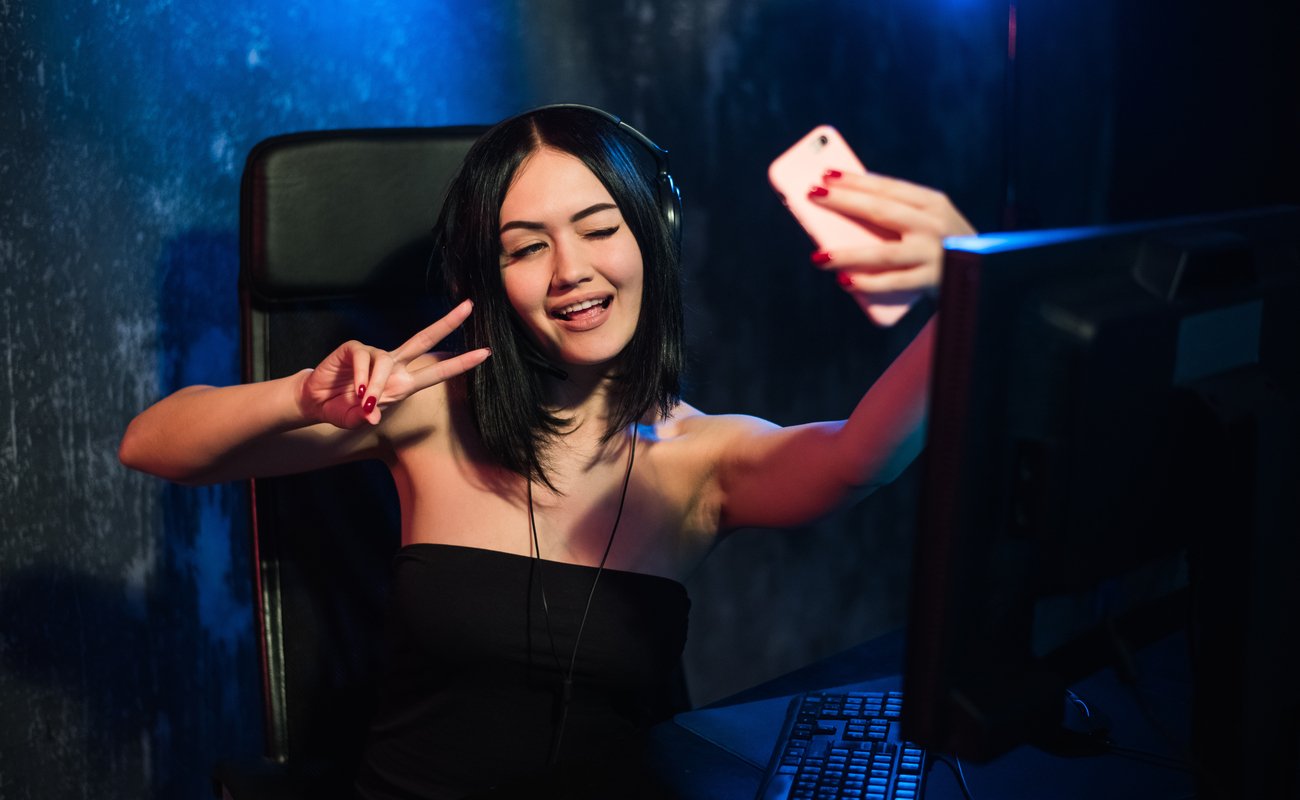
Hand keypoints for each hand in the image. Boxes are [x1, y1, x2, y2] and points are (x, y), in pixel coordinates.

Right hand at [298, 299, 490, 428]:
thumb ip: (364, 417)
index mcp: (404, 383)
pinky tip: (355, 388)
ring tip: (364, 399)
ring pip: (386, 361)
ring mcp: (376, 355)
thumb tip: (371, 413)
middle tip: (470, 306)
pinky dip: (362, 377)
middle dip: (447, 322)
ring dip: (376, 383)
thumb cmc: (343, 410)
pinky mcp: (356, 348)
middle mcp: (395, 365)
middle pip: (425, 339)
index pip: (437, 370)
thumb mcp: (356, 420)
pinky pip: (364, 359)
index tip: (486, 353)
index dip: (461, 363)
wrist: (316, 402)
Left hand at [807, 170, 975, 309]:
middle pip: (881, 211)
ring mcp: (932, 253)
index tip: (826, 174)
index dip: (855, 180)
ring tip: (818, 256)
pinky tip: (845, 281)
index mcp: (932, 202)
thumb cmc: (946, 243)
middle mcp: (933, 224)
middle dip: (844, 202)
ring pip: (882, 253)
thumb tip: (845, 211)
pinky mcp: (931, 280)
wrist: (987, 273)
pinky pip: (892, 283)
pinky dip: (867, 283)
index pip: (888, 187)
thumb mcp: (929, 220)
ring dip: (847, 254)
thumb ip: (897, 214)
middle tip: (813, 196)